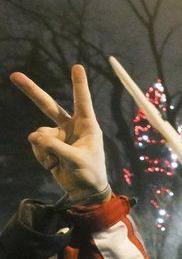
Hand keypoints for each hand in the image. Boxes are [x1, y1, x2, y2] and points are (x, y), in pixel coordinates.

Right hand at [10, 65, 108, 202]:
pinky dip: (42, 156)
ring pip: (39, 134)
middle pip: (47, 105)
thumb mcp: (76, 160)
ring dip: (44, 149)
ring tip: (57, 161)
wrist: (84, 191)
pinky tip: (53, 165)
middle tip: (14, 76)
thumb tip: (33, 136)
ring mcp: (58, 135)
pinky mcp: (49, 145)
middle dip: (31, 91)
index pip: (82, 101)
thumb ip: (55, 147)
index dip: (79, 84)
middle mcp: (72, 126)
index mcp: (87, 126)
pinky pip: (36, 145)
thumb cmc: (89, 173)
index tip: (77, 66)